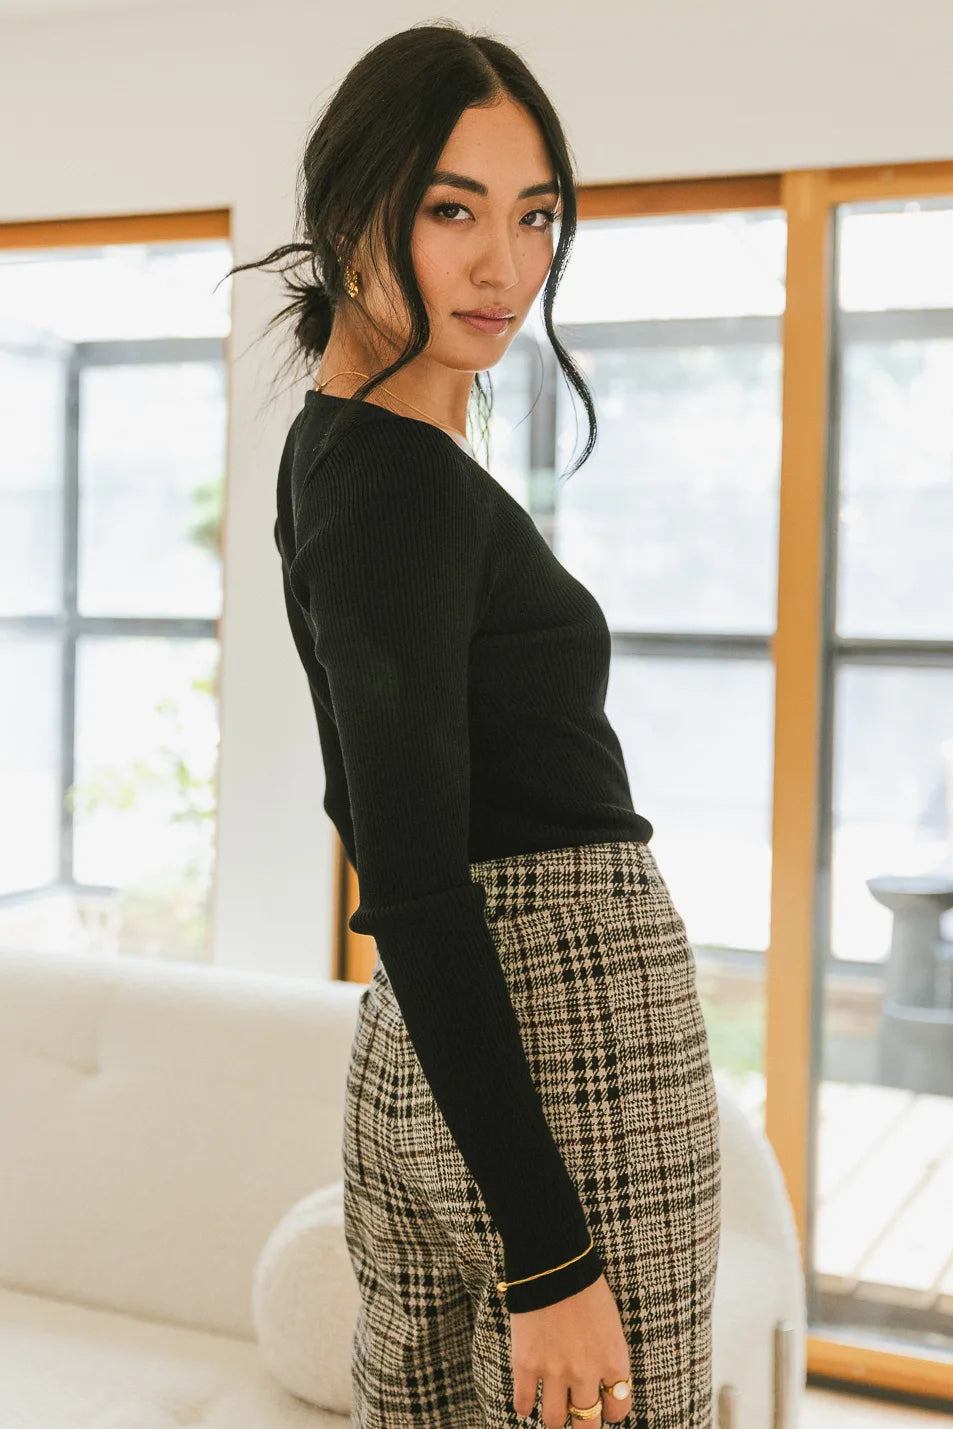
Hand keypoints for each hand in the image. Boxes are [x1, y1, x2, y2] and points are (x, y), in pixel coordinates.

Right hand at [510, 1273, 631, 1426]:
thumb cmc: (586, 1287)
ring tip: (552, 1406)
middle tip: (577, 1415)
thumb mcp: (611, 1325)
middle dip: (584, 1423)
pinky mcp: (525, 1364)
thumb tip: (605, 1385)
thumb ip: (608, 1358)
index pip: (618, 1410)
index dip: (610, 1411)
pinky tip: (527, 1398)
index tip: (603, 1406)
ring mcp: (554, 1371)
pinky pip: (523, 1404)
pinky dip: (525, 1405)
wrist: (552, 1261)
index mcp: (613, 1361)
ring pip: (554, 1421)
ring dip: (555, 1417)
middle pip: (587, 1424)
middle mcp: (586, 1372)